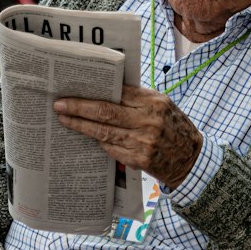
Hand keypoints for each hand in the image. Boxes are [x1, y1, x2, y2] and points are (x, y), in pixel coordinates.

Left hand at [54, 84, 203, 187]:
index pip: (117, 93)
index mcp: (154, 102)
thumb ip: (137, 99)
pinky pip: (112, 149)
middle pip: (105, 112)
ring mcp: (144, 141)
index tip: (72, 92)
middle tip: (59, 105)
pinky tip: (89, 137)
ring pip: (104, 133)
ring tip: (65, 121)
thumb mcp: (162, 106)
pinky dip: (100, 142)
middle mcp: (149, 120)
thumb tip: (105, 90)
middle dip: (78, 108)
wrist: (191, 159)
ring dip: (81, 127)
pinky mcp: (140, 159)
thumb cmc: (173, 127)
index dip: (91, 94)